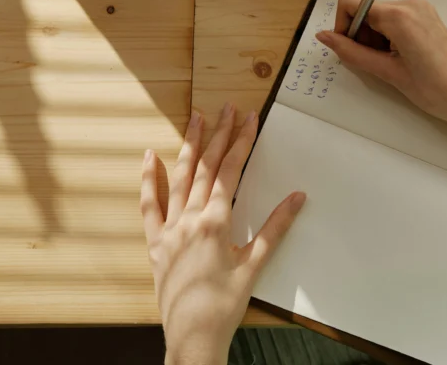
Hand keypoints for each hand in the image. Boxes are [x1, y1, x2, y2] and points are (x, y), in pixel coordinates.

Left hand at [141, 105, 305, 364]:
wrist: (193, 337)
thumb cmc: (225, 305)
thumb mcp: (254, 265)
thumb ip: (275, 228)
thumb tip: (298, 197)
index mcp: (215, 221)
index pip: (230, 170)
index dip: (241, 141)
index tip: (249, 118)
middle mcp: (189, 219)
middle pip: (206, 167)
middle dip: (219, 134)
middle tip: (227, 108)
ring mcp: (169, 229)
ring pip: (179, 178)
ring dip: (189, 146)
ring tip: (196, 119)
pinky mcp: (155, 244)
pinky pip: (149, 206)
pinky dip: (148, 180)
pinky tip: (149, 157)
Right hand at [317, 0, 446, 133]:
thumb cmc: (434, 90)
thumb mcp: (388, 73)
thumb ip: (352, 52)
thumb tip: (324, 37)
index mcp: (398, 15)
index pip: (351, 2)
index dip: (343, 26)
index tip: (350, 51)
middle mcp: (409, 3)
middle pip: (365, 9)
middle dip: (360, 36)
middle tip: (375, 64)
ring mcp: (420, 7)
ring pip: (379, 16)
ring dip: (375, 39)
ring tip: (391, 65)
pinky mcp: (427, 15)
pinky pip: (395, 19)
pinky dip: (388, 37)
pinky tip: (400, 59)